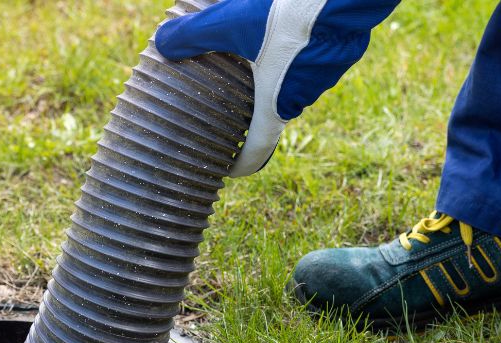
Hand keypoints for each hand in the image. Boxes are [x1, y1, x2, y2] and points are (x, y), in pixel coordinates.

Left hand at [156, 0, 398, 175]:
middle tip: (227, 96)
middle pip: (269, 111)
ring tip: (251, 56)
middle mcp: (300, 98)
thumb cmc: (290, 15)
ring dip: (272, 76)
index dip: (239, 165)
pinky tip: (281, 31)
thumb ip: (194, 35)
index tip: (227, 169)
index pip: (257, 153)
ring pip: (290, 84)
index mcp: (274, 105)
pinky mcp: (338, 56)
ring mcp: (323, 78)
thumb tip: (162, 43)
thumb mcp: (231, 22)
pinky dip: (292, 54)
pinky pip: (308, 63)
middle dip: (248, 108)